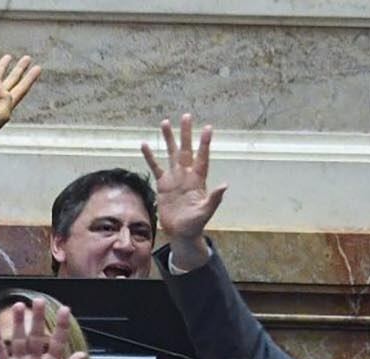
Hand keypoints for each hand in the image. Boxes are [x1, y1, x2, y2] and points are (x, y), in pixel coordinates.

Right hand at [0, 54, 40, 146]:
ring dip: (2, 67)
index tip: (38, 68)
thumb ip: (7, 98)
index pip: (22, 88)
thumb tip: (0, 84)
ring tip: (8, 56)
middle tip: (27, 58)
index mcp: (7, 105)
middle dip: (20, 69)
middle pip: (12, 80)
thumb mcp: (2, 114)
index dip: (30, 78)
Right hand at [0, 301, 85, 358]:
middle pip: (36, 335)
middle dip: (37, 318)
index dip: (61, 326)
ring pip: (19, 340)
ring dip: (19, 324)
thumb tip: (82, 354)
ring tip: (19, 307)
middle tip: (38, 301)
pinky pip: (0, 353)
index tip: (65, 310)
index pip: (57, 341)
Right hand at [141, 114, 226, 265]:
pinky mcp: (163, 184)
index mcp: (198, 180)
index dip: (204, 144)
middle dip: (186, 133)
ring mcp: (174, 178)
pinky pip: (156, 167)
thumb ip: (214, 199)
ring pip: (171, 154)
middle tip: (186, 116)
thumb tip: (224, 186)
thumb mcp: (206, 212)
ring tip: (165, 122)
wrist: (181, 232)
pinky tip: (145, 144)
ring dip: (169, 139)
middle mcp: (186, 175)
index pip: (202, 157)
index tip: (208, 128)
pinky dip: (150, 156)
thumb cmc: (195, 224)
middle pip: (186, 149)